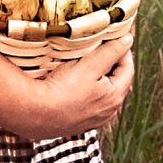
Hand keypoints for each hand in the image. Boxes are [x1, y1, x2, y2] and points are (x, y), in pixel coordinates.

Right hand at [9, 33, 134, 141]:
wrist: (34, 113)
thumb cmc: (62, 89)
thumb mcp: (89, 65)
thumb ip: (110, 52)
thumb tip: (128, 40)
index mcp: (115, 97)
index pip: (127, 69)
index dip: (122, 51)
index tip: (113, 38)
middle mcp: (108, 112)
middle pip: (116, 82)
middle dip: (110, 65)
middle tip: (99, 50)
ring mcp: (93, 121)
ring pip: (102, 95)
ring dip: (97, 80)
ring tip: (85, 66)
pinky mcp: (77, 124)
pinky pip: (88, 104)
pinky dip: (86, 93)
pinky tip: (73, 86)